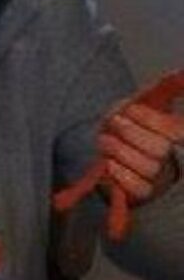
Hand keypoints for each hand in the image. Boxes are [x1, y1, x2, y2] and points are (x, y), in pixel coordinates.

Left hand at [93, 95, 183, 209]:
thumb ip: (166, 86)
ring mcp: (158, 176)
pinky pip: (139, 188)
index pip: (178, 131)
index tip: (131, 109)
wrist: (104, 145)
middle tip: (114, 123)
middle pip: (161, 149)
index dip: (154, 121)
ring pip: (149, 168)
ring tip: (105, 140)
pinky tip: (109, 163)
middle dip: (132, 133)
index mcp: (175, 134)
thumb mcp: (144, 100)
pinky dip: (121, 174)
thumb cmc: (127, 121)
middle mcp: (171, 156)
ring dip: (121, 151)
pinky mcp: (143, 192)